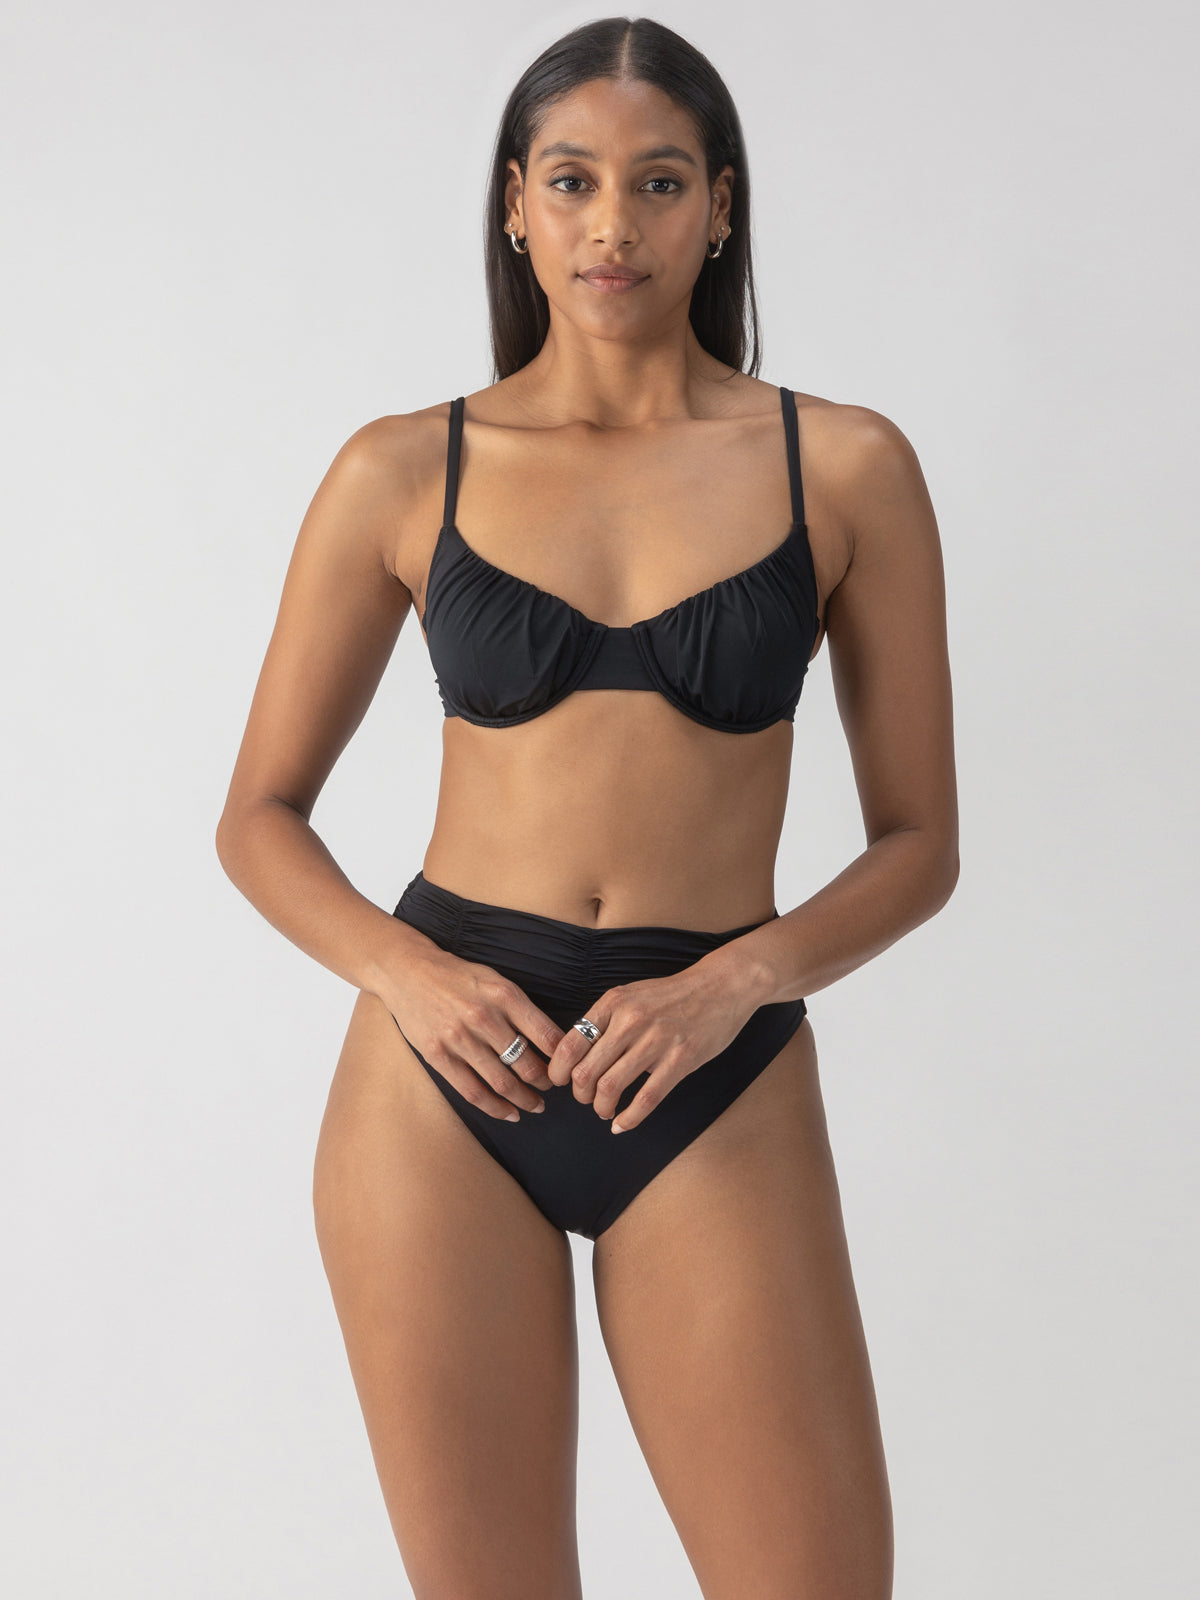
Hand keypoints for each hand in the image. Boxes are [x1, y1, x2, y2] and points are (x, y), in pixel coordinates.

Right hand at [382, 941, 566, 1120]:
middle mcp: (483, 1017)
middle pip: (527, 1063)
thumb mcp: (495, 980)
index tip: (568, 1067)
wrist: (408, 971)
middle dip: (545, 1082)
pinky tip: (509, 1114)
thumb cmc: (458, 977)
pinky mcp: (438, 1055)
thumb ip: (521, 1009)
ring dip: (524, 1100)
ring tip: (535, 1105)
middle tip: (552, 1088)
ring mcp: (459, 1038)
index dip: (563, 1058)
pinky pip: (472, 1091)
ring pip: (502, 1082)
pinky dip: (495, 1108)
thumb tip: (552, 1042)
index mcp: (504, 995)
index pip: (546, 1035)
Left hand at [545, 955, 759, 1132]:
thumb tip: (578, 1056)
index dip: (558, 1071)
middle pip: (585, 1072)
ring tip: (604, 1111)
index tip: (561, 1082)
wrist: (722, 987)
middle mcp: (630, 1021)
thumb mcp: (632, 995)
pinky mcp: (680, 1060)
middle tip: (586, 1100)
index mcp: (613, 1003)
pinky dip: (628, 1119)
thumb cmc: (674, 996)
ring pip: (610, 1088)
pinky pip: (646, 1099)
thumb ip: (606, 1020)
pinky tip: (621, 1124)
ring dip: (601, 1108)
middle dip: (580, 1095)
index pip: (570, 1045)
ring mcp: (656, 1041)